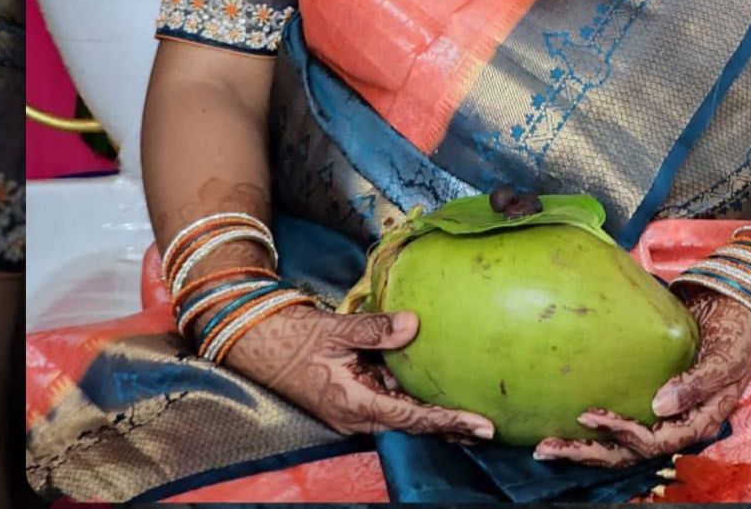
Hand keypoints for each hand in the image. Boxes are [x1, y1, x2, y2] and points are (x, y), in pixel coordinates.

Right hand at [224, 302, 495, 440]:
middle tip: (489, 425)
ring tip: (473, 411)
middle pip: (414, 424)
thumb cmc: (296, 338)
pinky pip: (390, 399)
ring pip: (404, 413)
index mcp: (355, 403)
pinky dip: (414, 395)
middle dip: (450, 426)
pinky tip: (437, 384)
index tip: (481, 425)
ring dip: (434, 412)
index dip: (448, 421)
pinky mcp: (355, 397)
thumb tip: (415, 324)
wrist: (262, 344)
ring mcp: (356, 408)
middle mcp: (358, 415)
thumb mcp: (337, 329)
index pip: (412, 417)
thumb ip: (375, 329)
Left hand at [532, 289, 750, 466]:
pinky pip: (623, 417)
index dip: (622, 434)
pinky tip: (568, 420)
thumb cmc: (736, 336)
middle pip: (629, 452)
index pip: (653, 442)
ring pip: (621, 443)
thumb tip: (660, 406)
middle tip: (547, 447)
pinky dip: (597, 425)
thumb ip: (696, 384)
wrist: (736, 309)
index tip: (589, 416)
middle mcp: (677, 424)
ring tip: (546, 444)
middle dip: (588, 453)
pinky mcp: (652, 394)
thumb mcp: (724, 360)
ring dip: (585, 447)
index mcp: (697, 423)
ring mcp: (664, 413)